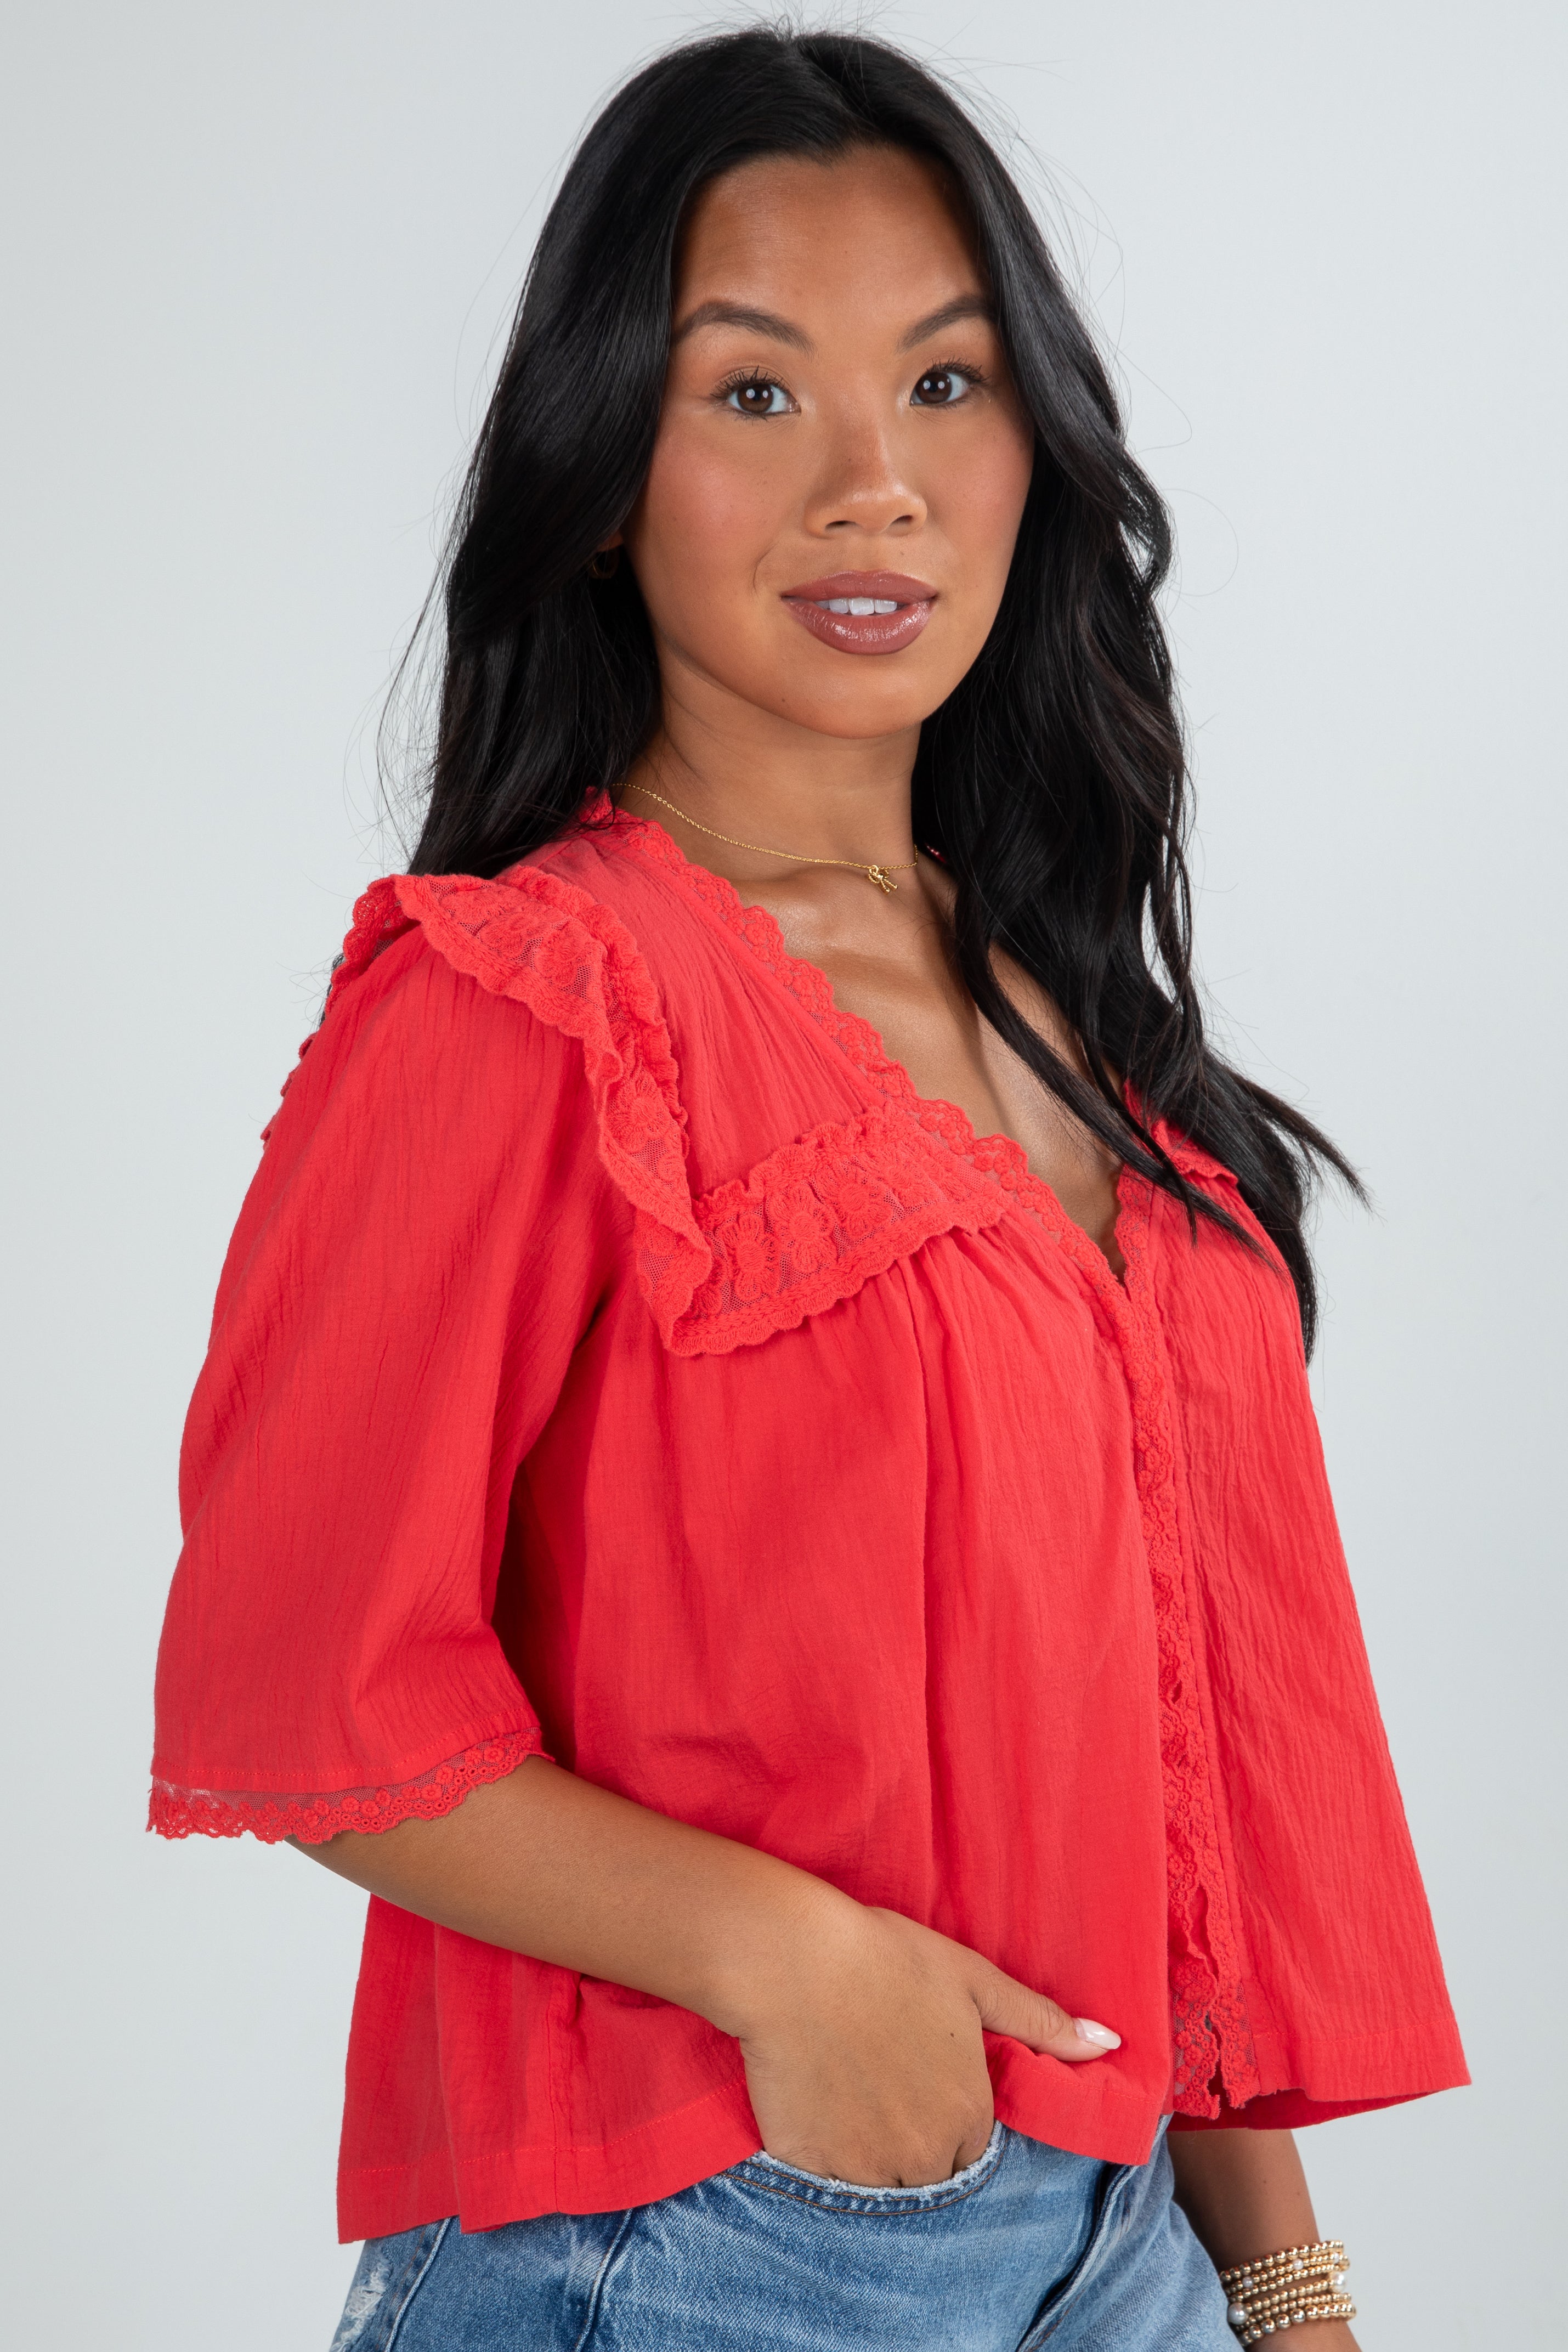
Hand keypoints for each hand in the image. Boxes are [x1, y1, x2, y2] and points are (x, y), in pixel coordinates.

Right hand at [729, 1899, 1118, 2188]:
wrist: (793, 1960)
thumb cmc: (885, 1958)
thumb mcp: (971, 1979)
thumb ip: (1039, 2021)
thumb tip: (1110, 2044)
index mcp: (968, 2114)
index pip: (973, 2148)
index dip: (947, 2114)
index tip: (919, 2077)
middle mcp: (925, 2154)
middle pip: (930, 2174)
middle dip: (913, 2143)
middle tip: (882, 2086)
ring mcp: (865, 2167)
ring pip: (881, 2185)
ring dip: (871, 2157)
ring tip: (849, 2097)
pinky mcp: (811, 2167)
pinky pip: (826, 2185)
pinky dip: (824, 2156)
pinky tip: (814, 2104)